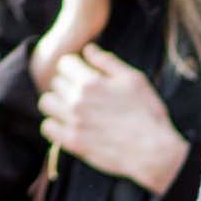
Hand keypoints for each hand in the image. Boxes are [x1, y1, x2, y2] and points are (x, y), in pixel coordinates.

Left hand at [39, 45, 190, 193]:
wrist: (153, 151)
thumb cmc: (147, 113)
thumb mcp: (134, 79)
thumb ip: (108, 62)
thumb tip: (88, 49)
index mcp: (91, 82)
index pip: (64, 63)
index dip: (74, 66)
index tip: (83, 74)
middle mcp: (77, 101)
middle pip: (55, 82)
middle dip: (67, 84)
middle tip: (83, 94)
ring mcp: (73, 122)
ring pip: (47, 103)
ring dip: (57, 103)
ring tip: (72, 108)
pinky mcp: (72, 142)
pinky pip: (47, 127)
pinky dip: (54, 124)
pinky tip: (69, 124)